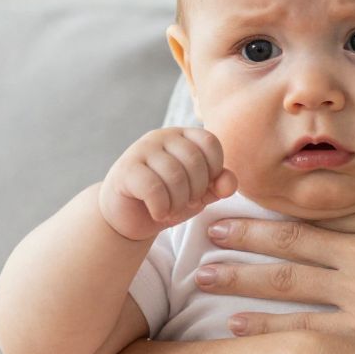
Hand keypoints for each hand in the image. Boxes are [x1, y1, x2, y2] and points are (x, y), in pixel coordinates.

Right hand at [98, 127, 236, 241]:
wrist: (129, 217)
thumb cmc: (168, 200)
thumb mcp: (200, 194)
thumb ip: (218, 186)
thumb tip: (228, 184)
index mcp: (183, 136)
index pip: (210, 141)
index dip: (214, 169)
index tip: (205, 188)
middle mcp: (161, 136)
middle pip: (194, 160)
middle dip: (196, 190)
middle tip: (187, 204)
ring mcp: (141, 150)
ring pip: (174, 175)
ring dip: (178, 202)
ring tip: (172, 210)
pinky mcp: (126, 170)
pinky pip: (153, 188)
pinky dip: (161, 208)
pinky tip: (158, 213)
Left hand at [197, 133, 354, 353]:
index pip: (326, 207)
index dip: (283, 202)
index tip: (249, 195)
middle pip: (292, 242)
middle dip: (245, 235)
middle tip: (204, 228)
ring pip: (288, 284)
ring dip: (241, 277)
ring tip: (202, 274)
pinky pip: (305, 331)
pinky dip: (267, 327)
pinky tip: (235, 326)